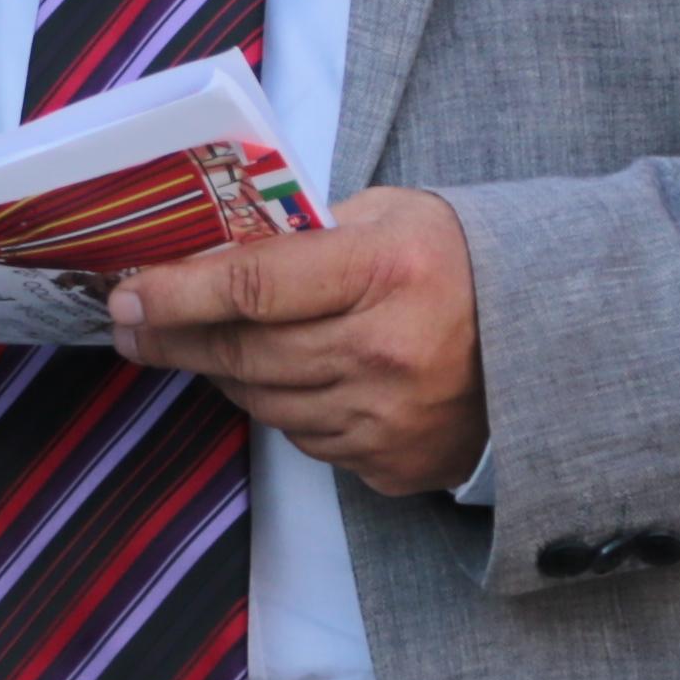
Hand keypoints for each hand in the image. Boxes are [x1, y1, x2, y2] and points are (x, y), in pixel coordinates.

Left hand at [106, 192, 489, 496]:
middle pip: (245, 354)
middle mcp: (385, 351)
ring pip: (265, 404)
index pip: (253, 285)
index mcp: (385, 271)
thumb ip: (308, 229)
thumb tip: (214, 247)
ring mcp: (389, 418)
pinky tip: (292, 379)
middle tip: (129, 326)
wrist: (554, 343)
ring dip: (226, 375)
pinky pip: (307, 441)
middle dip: (174, 339)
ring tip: (207, 346)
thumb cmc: (461, 264)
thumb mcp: (394, 215)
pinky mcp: (392, 465)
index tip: (125, 294)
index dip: (177, 293)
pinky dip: (286, 409)